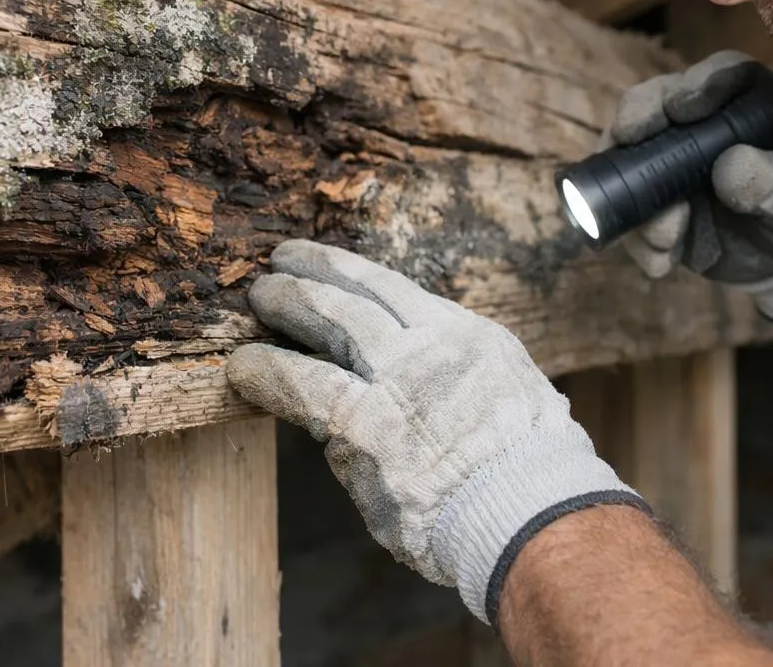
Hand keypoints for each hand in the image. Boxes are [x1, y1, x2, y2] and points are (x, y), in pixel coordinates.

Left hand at [226, 240, 648, 622]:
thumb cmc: (530, 472)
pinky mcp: (362, 429)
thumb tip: (434, 373)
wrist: (529, 514)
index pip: (393, 288)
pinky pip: (301, 390)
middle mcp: (428, 349)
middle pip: (354, 298)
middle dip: (310, 277)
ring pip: (327, 327)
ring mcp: (394, 385)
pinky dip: (267, 374)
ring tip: (256, 300)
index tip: (317, 258)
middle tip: (277, 268)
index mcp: (466, 337)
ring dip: (285, 308)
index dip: (347, 268)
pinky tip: (243, 368)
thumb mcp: (513, 392)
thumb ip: (463, 374)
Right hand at [610, 51, 772, 324]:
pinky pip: (627, 207)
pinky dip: (638, 236)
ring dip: (633, 188)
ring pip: (629, 150)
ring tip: (665, 235)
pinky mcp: (648, 195)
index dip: (698, 84)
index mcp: (747, 101)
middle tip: (628, 135)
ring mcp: (666, 154)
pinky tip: (662, 261)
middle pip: (658, 98)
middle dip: (639, 115)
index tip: (680, 107)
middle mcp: (699, 117)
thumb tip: (729, 165)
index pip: (723, 74)